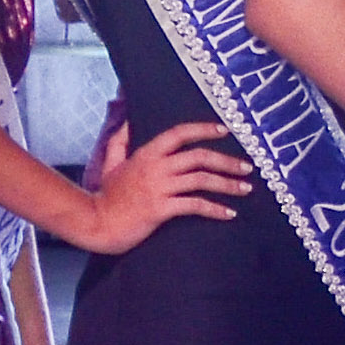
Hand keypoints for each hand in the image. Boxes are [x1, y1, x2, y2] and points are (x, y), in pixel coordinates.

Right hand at [75, 120, 254, 253]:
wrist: (97, 222)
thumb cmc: (106, 195)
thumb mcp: (110, 162)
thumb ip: (119, 141)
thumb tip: (127, 122)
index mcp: (147, 153)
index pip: (179, 134)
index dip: (204, 130)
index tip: (225, 131)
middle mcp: (156, 167)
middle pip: (199, 157)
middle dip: (227, 161)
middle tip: (247, 167)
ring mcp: (159, 188)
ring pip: (201, 180)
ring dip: (228, 185)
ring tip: (246, 189)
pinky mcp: (161, 209)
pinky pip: (195, 206)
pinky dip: (215, 209)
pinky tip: (229, 213)